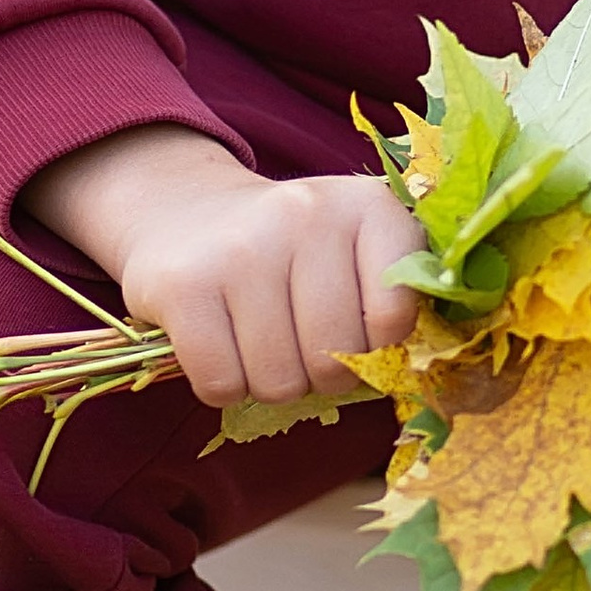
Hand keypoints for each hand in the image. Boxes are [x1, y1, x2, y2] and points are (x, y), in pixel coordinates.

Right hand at [22, 126, 424, 405]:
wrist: (185, 211)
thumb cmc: (291, 252)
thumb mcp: (353, 249)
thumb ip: (393, 298)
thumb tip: (406, 374)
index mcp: (367, 206)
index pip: (395, 318)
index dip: (377, 348)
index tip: (357, 332)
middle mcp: (308, 213)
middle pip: (334, 358)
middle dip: (321, 373)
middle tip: (302, 342)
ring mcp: (242, 247)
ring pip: (279, 380)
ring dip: (271, 381)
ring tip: (260, 339)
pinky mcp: (184, 284)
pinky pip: (221, 383)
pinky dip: (223, 384)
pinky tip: (221, 343)